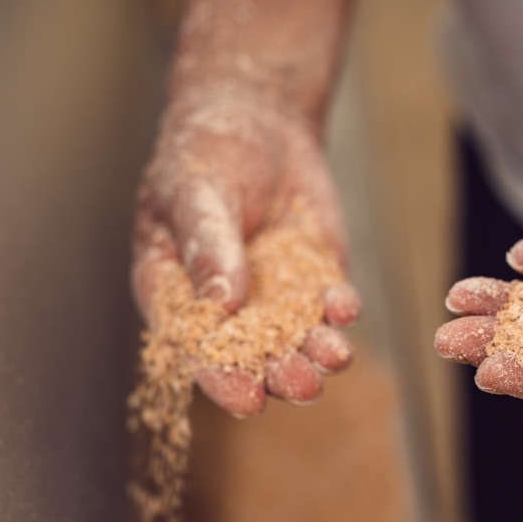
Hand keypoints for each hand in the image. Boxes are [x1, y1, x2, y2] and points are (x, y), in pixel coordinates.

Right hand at [132, 88, 359, 415]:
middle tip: (302, 385)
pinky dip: (339, 309)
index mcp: (178, 296)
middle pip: (253, 356)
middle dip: (279, 374)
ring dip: (316, 352)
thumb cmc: (204, 155)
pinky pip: (328, 304)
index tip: (247, 399)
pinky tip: (344, 307)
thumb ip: (207, 245)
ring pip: (297, 339)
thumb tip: (220, 301)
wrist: (256, 122)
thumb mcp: (196, 193)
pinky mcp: (313, 280)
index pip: (196, 349)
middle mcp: (227, 309)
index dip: (220, 377)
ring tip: (334, 357)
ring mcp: (274, 298)